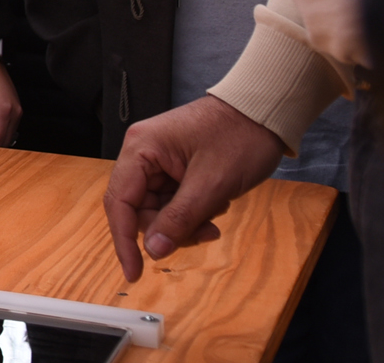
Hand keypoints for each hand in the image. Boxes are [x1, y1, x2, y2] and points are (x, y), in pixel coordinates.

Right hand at [104, 94, 284, 280]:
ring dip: (185, 222)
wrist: (264, 112)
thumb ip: (178, 219)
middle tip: (204, 234)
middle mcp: (142, 152)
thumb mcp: (210, 185)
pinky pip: (172, 199)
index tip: (134, 272)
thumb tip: (154, 250)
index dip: (124, 240)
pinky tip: (215, 205)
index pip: (119, 202)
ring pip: (158, 207)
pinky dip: (192, 211)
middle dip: (168, 229)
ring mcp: (159, 158)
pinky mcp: (174, 164)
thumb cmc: (239, 137)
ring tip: (215, 218)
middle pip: (139, 208)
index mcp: (141, 149)